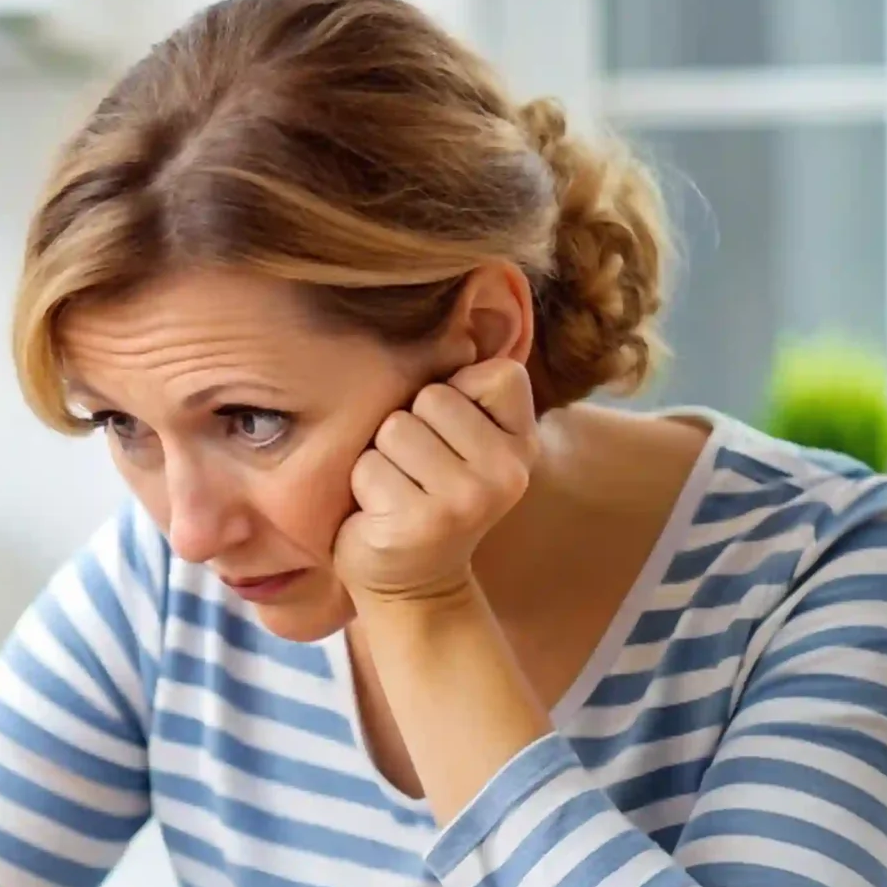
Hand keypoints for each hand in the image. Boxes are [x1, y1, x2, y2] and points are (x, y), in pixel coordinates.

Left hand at [333, 358, 539, 606]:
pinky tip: (382, 515)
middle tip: (418, 474)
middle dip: (409, 428)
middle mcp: (506, 472)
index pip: (495, 372)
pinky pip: (368, 466)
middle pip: (431, 397)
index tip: (451, 438)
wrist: (412, 584)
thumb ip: (469, 394)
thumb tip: (469, 303)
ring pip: (395, 428)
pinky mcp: (418, 521)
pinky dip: (363, 487)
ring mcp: (465, 499)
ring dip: (381, 458)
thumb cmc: (427, 496)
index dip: (457, 394)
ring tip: (398, 491)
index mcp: (523, 444)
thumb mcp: (465, 444)